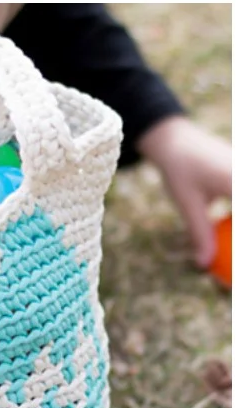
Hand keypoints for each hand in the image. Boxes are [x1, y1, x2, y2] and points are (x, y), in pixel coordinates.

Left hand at [138, 116, 231, 267]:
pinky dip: (231, 220)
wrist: (177, 140)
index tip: (232, 267)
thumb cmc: (180, 170)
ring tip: (223, 245)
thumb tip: (203, 264)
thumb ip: (200, 233)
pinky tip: (225, 229)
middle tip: (229, 267)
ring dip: (231, 227)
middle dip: (233, 233)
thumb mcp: (188, 203)